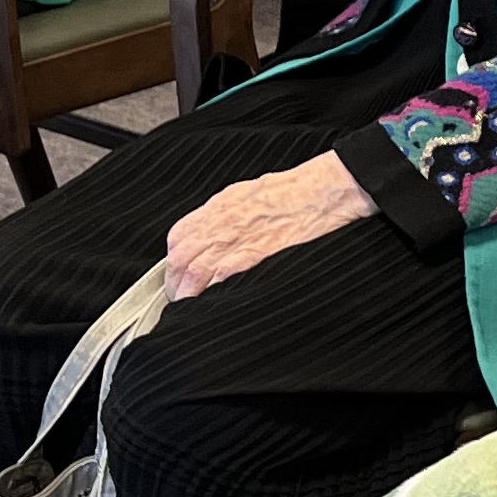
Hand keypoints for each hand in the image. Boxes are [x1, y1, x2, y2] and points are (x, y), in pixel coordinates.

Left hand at [165, 153, 373, 298]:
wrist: (324, 190)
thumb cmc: (297, 190)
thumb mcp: (251, 193)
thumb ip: (228, 213)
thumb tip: (214, 231)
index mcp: (220, 206)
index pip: (178, 236)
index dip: (173, 259)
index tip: (177, 273)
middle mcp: (222, 221)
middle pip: (180, 257)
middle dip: (174, 281)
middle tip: (178, 297)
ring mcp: (236, 238)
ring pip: (194, 271)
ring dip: (187, 293)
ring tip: (190, 307)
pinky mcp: (254, 254)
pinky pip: (219, 277)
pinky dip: (209, 293)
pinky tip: (209, 303)